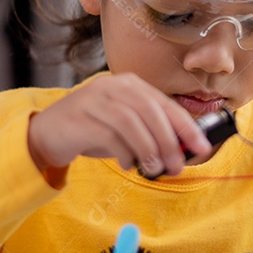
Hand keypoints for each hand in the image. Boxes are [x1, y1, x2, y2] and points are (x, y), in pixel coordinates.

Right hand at [27, 73, 210, 175]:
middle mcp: (113, 86)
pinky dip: (124, 153)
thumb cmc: (94, 130)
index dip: (187, 126)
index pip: (165, 103)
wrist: (49, 133)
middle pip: (150, 111)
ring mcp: (94, 99)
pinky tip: (127, 164)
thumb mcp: (127, 127)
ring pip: (131, 122)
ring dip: (148, 149)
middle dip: (169, 141)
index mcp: (130, 84)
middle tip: (176, 166)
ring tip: (153, 169)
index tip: (202, 147)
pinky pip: (109, 136)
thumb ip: (152, 132)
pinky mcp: (79, 118)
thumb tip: (183, 150)